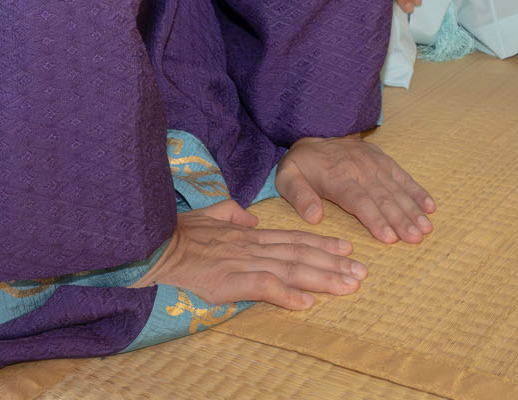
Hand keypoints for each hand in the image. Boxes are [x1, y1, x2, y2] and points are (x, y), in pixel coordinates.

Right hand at [134, 198, 363, 310]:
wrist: (155, 246)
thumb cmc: (178, 233)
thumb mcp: (209, 214)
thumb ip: (233, 213)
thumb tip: (251, 218)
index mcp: (248, 233)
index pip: (294, 238)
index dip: (322, 244)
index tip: (347, 249)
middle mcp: (252, 246)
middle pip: (301, 254)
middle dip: (334, 263)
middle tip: (362, 272)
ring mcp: (242, 262)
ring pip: (291, 269)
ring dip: (322, 279)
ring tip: (348, 286)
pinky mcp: (229, 280)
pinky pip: (263, 287)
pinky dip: (287, 294)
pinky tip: (306, 303)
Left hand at [277, 135, 435, 244]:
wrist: (313, 136)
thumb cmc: (301, 165)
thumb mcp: (288, 178)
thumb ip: (299, 196)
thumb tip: (315, 217)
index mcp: (338, 178)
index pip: (360, 201)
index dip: (375, 219)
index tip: (389, 237)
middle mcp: (361, 170)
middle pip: (384, 198)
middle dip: (401, 219)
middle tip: (416, 238)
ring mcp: (375, 164)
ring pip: (397, 189)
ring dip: (413, 209)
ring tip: (426, 228)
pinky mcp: (384, 161)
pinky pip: (403, 177)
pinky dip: (418, 192)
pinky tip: (430, 207)